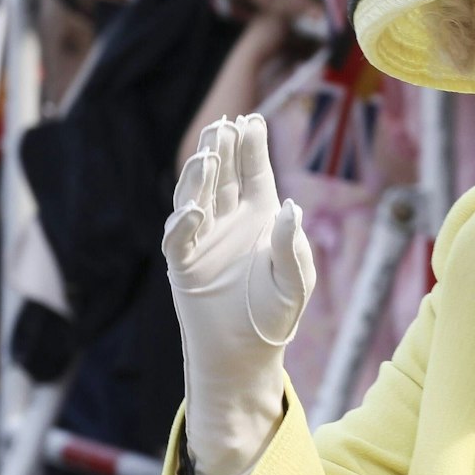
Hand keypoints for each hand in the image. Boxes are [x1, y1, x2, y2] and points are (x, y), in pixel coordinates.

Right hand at [163, 115, 315, 474]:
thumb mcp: (296, 282)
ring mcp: (203, 239)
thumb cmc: (277, 316)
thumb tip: (290, 207)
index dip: (252, 146)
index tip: (252, 119)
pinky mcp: (183, 265)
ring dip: (200, 175)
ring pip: (196, 196)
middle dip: (222, 148)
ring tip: (209, 153)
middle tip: (224, 123)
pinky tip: (194, 209)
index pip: (253, 172)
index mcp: (259, 217)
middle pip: (222, 175)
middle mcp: (228, 221)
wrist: (248, 355)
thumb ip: (293, 247)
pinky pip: (178, 239)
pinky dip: (183, 223)